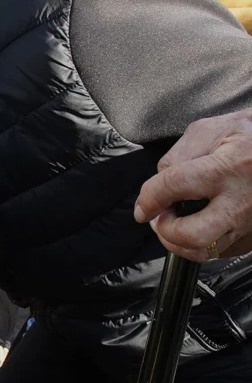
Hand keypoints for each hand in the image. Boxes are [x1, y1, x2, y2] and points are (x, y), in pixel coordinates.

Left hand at [134, 111, 251, 260]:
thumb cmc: (248, 136)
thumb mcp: (210, 131)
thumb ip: (178, 156)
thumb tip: (157, 186)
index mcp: (229, 167)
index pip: (176, 185)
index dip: (150, 198)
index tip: (141, 207)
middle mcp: (242, 199)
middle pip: (195, 235)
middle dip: (167, 231)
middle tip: (161, 218)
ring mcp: (251, 222)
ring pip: (207, 251)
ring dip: (179, 242)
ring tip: (173, 224)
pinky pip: (220, 252)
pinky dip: (200, 245)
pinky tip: (195, 227)